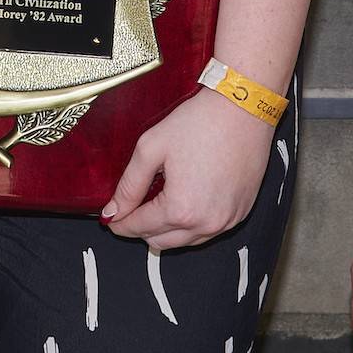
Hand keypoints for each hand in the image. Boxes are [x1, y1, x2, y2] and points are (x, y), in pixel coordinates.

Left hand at [102, 89, 274, 249]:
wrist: (242, 111)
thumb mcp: (150, 149)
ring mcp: (227, 222)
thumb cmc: (198, 124)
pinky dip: (191, 224)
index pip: (140, 227)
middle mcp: (207, 224)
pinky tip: (182, 202)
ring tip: (153, 204)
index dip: (120, 223)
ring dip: (165, 230)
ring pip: (186, 241)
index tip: (110, 218)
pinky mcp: (241, 214)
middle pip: (161, 242)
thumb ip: (129, 185)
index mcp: (181, 209)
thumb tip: (113, 211)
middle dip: (140, 229)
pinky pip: (209, 232)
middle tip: (128, 210)